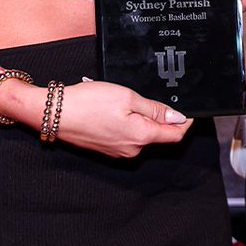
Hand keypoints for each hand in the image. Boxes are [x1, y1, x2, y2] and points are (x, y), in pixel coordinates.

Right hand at [56, 80, 192, 158]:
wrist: (55, 113)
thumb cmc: (88, 103)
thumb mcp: (128, 97)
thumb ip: (154, 109)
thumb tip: (177, 117)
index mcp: (141, 136)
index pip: (175, 135)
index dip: (186, 122)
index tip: (190, 110)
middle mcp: (132, 150)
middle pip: (158, 134)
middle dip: (158, 115)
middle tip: (144, 94)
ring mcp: (118, 151)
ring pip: (140, 134)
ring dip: (139, 116)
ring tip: (120, 98)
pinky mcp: (107, 149)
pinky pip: (125, 135)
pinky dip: (125, 121)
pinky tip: (110, 107)